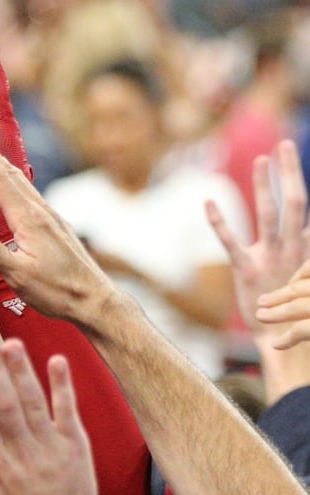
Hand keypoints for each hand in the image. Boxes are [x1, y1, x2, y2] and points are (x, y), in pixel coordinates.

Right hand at [0, 117, 117, 330]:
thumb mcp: (21, 277)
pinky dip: (7, 176)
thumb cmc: (58, 291)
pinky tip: (6, 179)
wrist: (93, 299)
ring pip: (17, 177)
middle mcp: (39, 209)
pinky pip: (24, 190)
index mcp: (29, 218)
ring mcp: (47, 215)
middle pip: (6, 169)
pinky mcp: (50, 224)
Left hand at [208, 139, 309, 336]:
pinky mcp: (246, 270)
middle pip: (295, 202)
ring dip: (264, 185)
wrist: (281, 336)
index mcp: (307, 247)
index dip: (300, 183)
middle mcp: (292, 247)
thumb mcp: (303, 273)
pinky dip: (219, 221)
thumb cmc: (291, 303)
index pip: (307, 209)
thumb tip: (304, 228)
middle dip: (290, 172)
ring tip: (262, 158)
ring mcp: (270, 258)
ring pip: (269, 214)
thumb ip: (303, 250)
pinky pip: (231, 241)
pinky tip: (208, 202)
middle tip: (284, 144)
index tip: (291, 161)